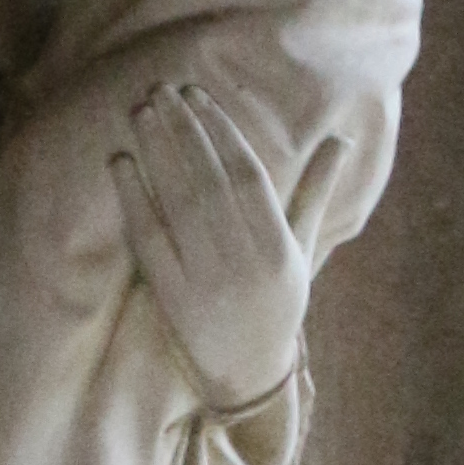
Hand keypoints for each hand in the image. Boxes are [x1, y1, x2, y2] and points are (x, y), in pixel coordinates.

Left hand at [110, 84, 321, 410]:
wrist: (252, 374)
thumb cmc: (278, 303)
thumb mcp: (303, 248)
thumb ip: (316, 191)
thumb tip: (342, 138)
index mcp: (278, 245)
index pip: (247, 174)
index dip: (220, 130)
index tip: (197, 96)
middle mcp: (244, 259)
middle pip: (208, 180)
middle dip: (183, 130)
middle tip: (160, 91)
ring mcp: (206, 279)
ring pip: (178, 203)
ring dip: (157, 152)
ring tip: (140, 112)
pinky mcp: (172, 297)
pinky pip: (149, 240)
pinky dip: (134, 199)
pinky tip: (121, 164)